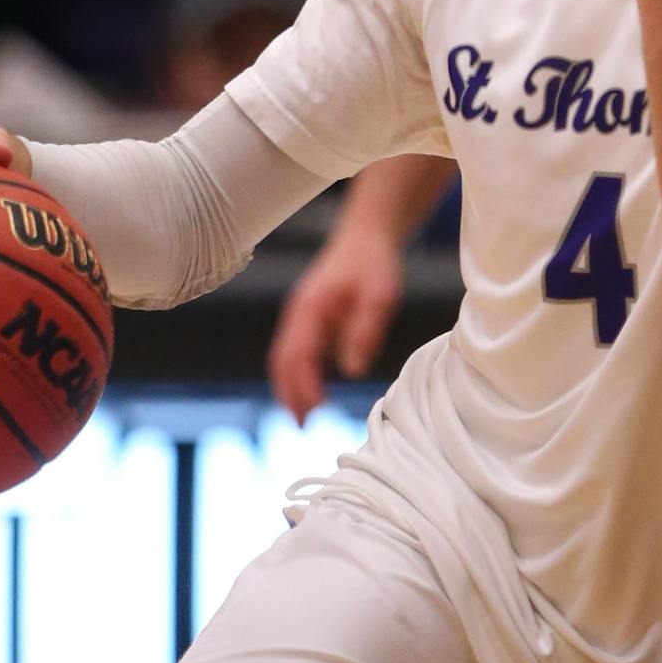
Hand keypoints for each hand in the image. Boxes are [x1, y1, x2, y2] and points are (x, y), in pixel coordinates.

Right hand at [267, 224, 404, 422]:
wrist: (367, 235)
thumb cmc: (374, 264)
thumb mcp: (379, 297)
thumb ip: (365, 331)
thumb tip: (353, 371)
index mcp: (310, 308)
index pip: (297, 355)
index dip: (303, 385)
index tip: (315, 411)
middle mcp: (298, 314)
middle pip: (282, 361)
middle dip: (289, 394)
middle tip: (303, 427)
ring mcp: (301, 316)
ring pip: (285, 358)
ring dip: (290, 388)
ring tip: (305, 418)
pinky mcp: (309, 319)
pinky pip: (296, 353)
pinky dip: (298, 375)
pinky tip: (313, 394)